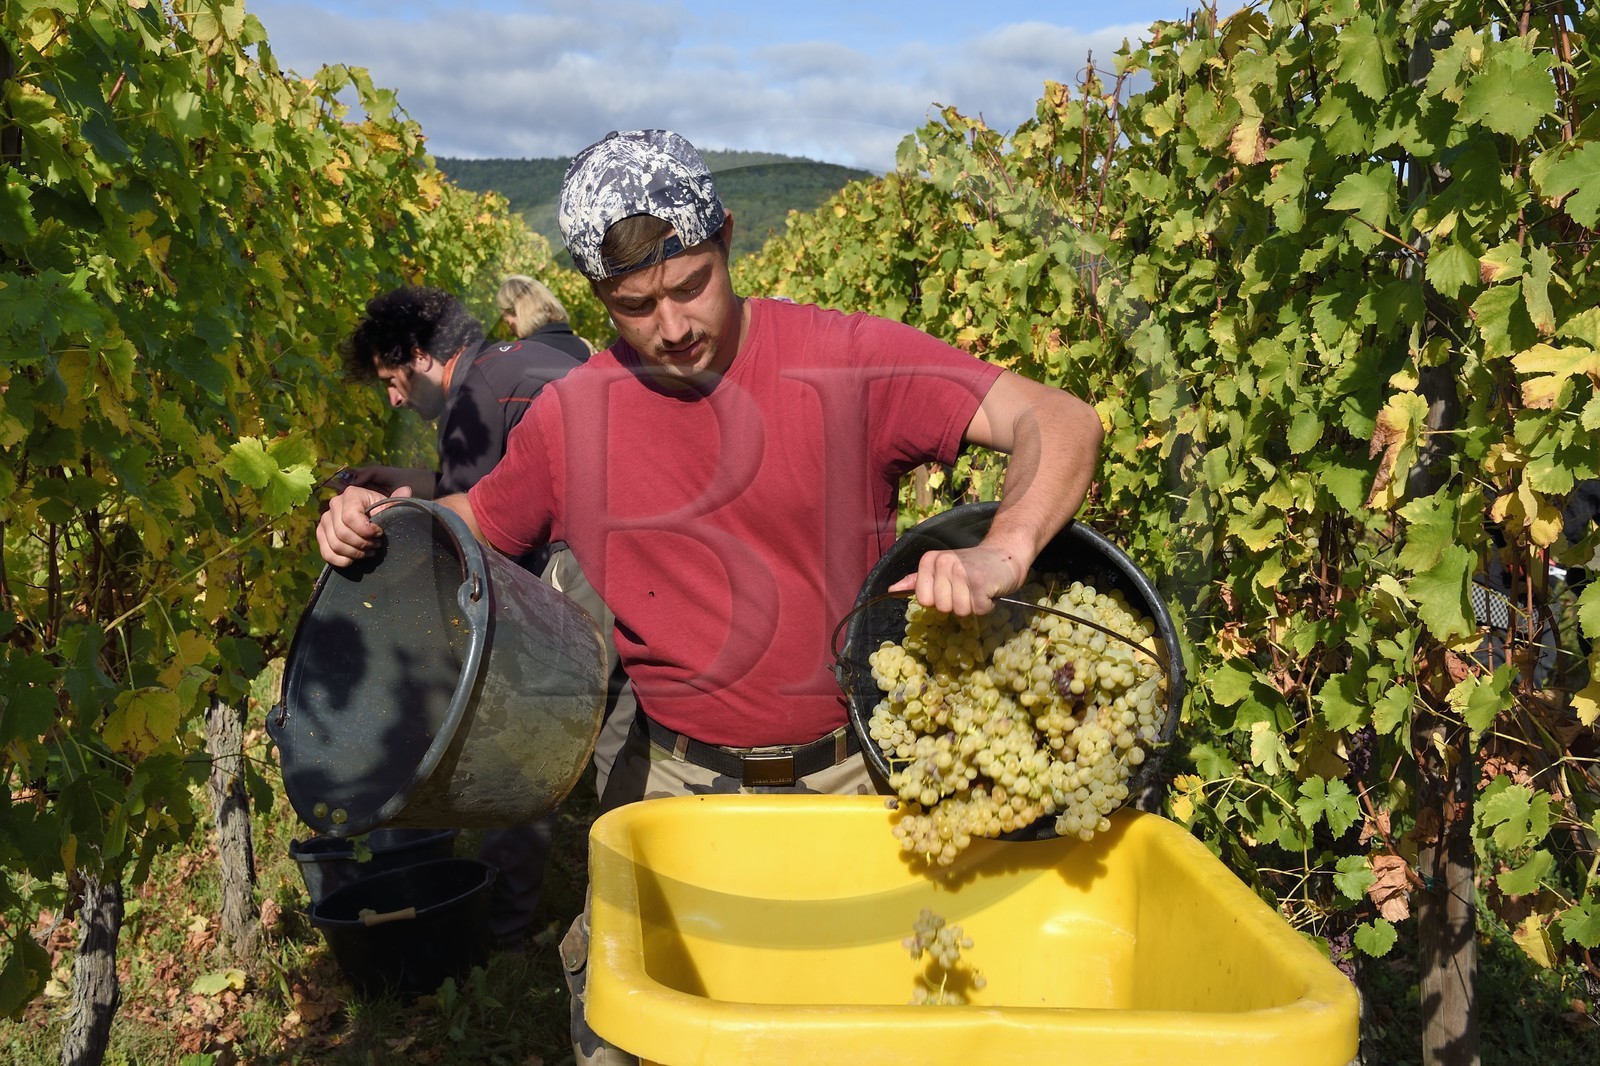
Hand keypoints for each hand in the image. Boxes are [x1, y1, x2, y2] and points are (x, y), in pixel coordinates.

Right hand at [315, 485, 413, 566]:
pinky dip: (341, 561)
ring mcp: (325, 520)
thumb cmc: (381, 511)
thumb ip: (396, 501)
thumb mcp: (389, 507)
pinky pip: (326, 553)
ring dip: (354, 553)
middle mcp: (334, 504)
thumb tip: (406, 490)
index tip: (379, 534)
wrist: (369, 519)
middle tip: (376, 545)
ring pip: (335, 545)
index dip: (366, 531)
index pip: (351, 518)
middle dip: (362, 544)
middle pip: (343, 534)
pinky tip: (354, 560)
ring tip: (368, 551)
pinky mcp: (321, 534)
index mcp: (351, 494)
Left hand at [886, 544, 1026, 616]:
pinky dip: (986, 606)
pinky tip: (989, 591)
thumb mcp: (942, 569)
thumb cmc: (972, 565)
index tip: (952, 587)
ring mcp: (962, 572)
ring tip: (978, 589)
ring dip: (972, 606)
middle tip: (968, 588)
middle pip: (942, 607)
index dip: (939, 600)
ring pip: (959, 611)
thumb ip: (917, 580)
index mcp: (930, 560)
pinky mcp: (980, 583)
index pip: (923, 599)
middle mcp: (944, 563)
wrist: (1006, 554)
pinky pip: (977, 611)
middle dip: (957, 604)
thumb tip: (891, 590)